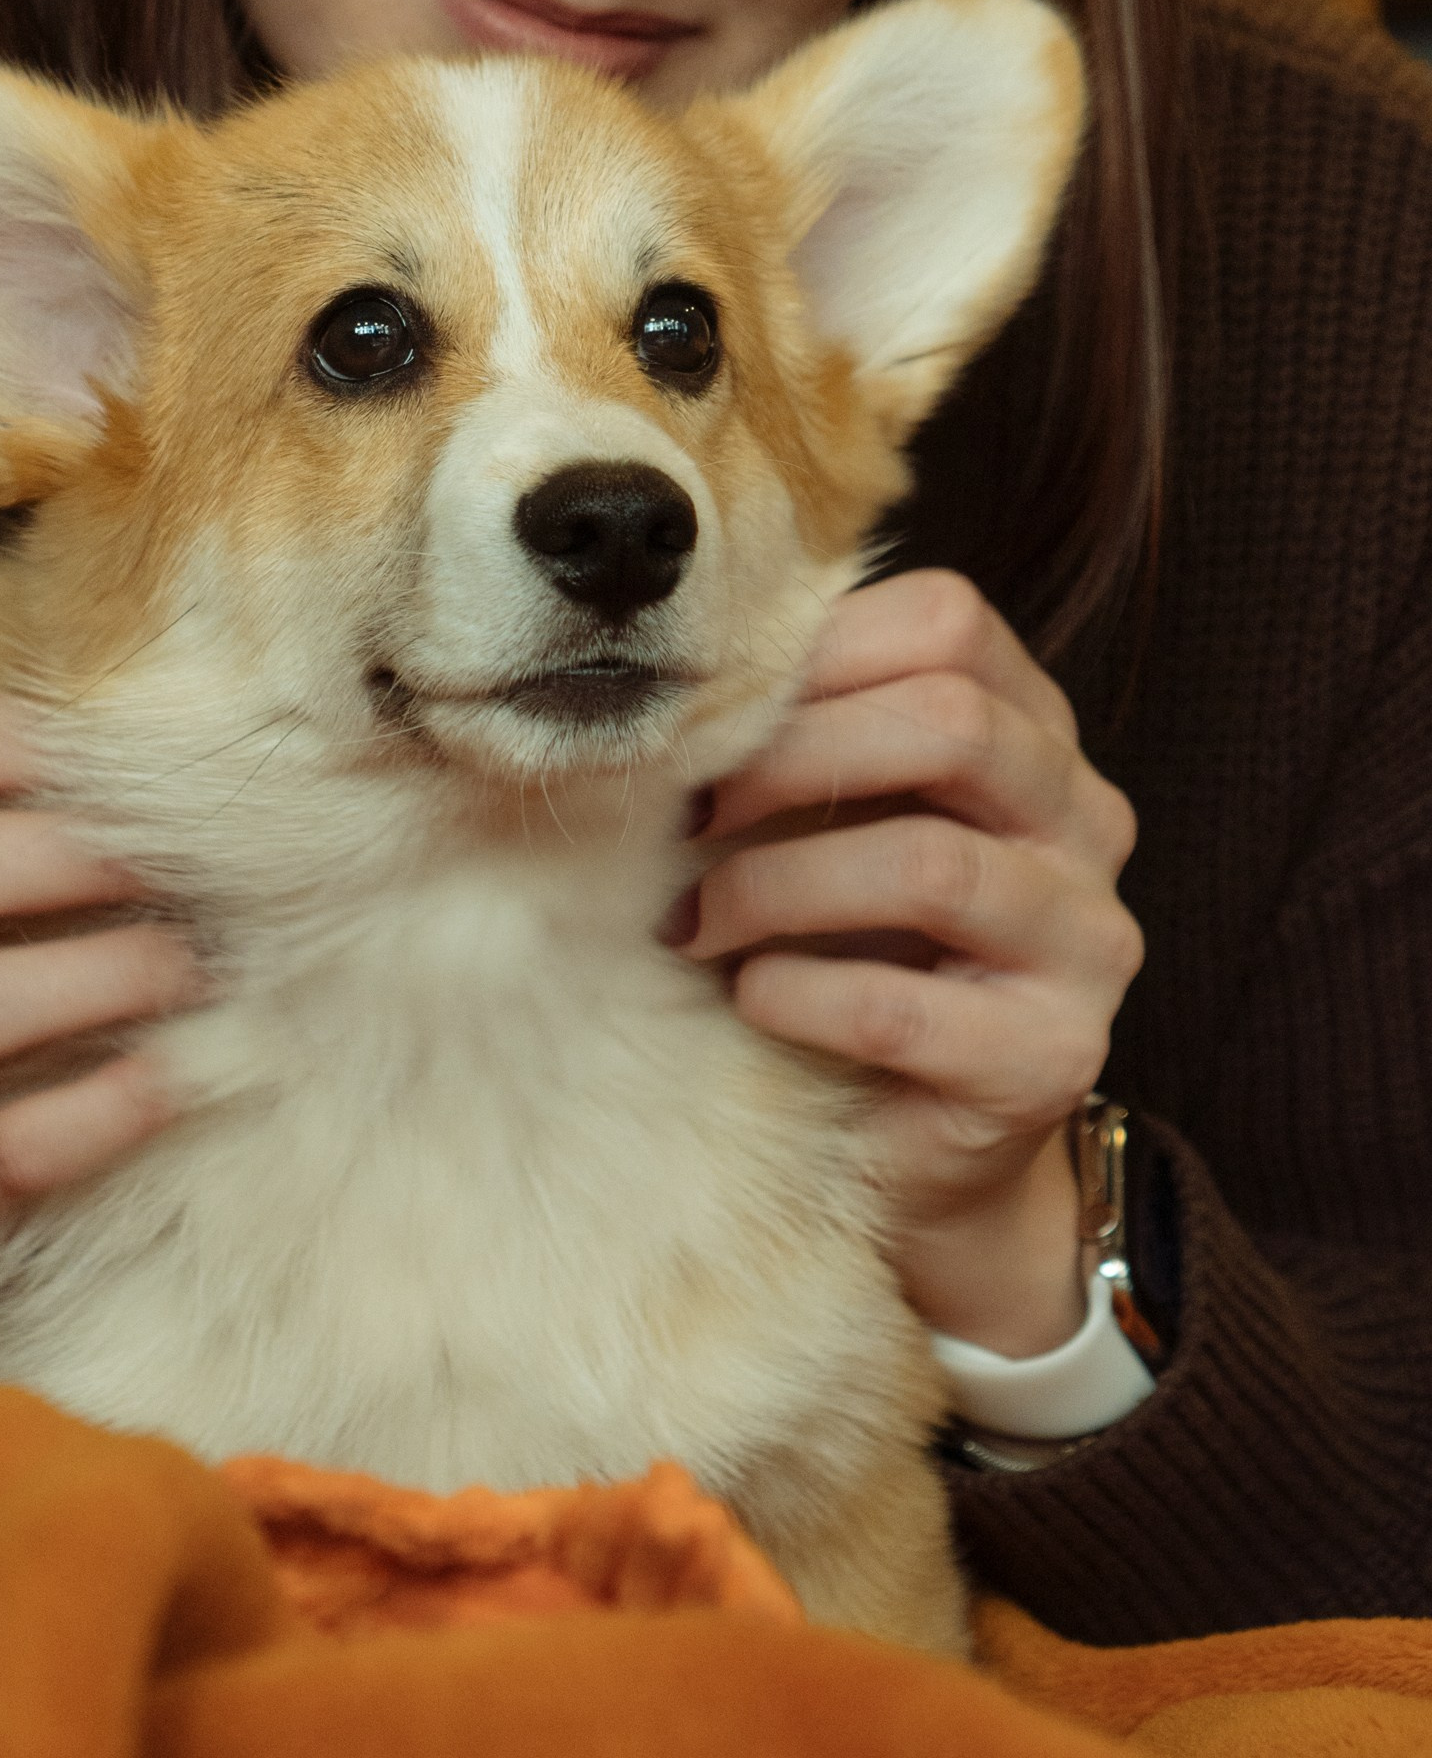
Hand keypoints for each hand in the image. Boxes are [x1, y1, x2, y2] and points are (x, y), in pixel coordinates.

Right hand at [0, 689, 202, 1438]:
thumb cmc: (11, 970)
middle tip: (192, 867)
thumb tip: (224, 722)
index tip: (146, 761)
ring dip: (99, 980)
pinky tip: (177, 1079)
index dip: (37, 740)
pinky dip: (98, 1112)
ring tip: (199, 972)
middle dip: (77, 859)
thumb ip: (62, 799)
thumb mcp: (5, 874)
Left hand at [672, 572, 1141, 1356]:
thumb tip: (674, 676)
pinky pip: (901, 1007)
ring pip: (927, 863)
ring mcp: (1087, 942)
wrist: (916, 1140)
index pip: (952, 621)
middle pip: (952, 722)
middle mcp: (1086, 821)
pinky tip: (751, 998)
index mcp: (1035, 734)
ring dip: (775, 886)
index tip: (719, 709)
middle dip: (792, 758)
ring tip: (697, 921)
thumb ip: (804, 736)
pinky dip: (797, 992)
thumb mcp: (836, 819)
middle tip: (693, 812)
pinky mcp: (1052, 1058)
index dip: (822, 651)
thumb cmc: (855, 945)